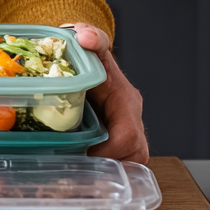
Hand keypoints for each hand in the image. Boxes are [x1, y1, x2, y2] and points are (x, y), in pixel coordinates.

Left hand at [62, 22, 148, 163]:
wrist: (84, 53)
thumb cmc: (87, 49)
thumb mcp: (87, 39)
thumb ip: (90, 36)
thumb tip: (85, 38)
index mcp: (126, 100)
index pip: (128, 137)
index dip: (107, 152)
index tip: (81, 154)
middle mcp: (130, 119)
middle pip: (133, 158)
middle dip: (108, 169)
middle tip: (76, 172)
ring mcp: (125, 130)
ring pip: (127, 164)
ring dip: (105, 172)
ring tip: (76, 174)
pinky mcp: (114, 138)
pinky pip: (116, 162)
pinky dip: (102, 169)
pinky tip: (79, 170)